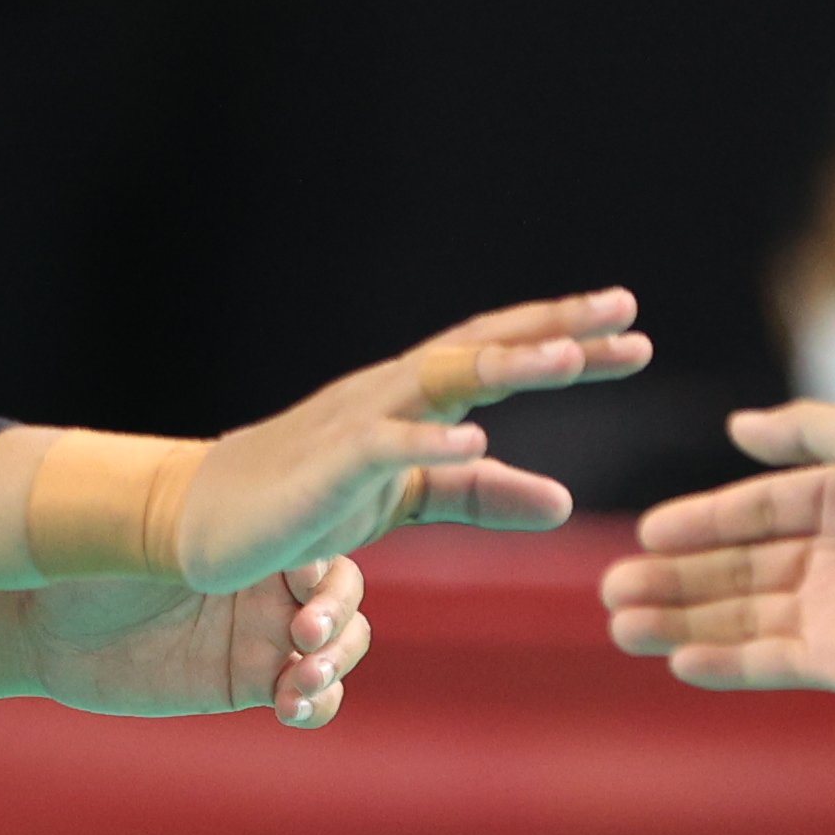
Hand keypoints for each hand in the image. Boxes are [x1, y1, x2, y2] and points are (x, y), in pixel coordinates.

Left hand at [0, 555, 370, 729]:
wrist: (45, 626)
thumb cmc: (86, 563)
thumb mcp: (134, 538)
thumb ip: (179, 529)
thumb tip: (209, 505)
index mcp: (249, 532)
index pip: (318, 536)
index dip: (322, 558)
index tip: (297, 572)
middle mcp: (266, 579)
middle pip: (344, 593)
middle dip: (338, 615)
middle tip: (303, 634)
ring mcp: (263, 634)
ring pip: (342, 645)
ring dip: (336, 662)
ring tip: (299, 681)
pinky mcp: (247, 683)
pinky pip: (312, 696)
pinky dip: (319, 704)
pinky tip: (290, 708)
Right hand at [174, 290, 649, 592]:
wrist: (198, 522)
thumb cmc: (303, 502)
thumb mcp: (407, 501)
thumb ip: (482, 494)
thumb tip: (564, 503)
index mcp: (414, 397)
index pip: (500, 352)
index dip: (565, 338)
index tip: (635, 334)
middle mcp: (391, 392)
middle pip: (482, 345)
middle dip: (554, 327)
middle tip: (625, 311)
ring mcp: (355, 423)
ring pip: (440, 378)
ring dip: (508, 363)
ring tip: (572, 356)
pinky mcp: (324, 468)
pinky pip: (383, 447)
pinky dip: (429, 441)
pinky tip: (476, 438)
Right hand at [594, 398, 834, 702]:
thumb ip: (805, 430)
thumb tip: (737, 429)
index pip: (754, 512)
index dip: (700, 523)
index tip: (646, 533)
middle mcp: (831, 559)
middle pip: (736, 570)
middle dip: (673, 578)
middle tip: (613, 590)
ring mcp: (834, 613)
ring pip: (740, 618)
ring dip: (681, 621)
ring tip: (623, 626)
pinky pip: (769, 661)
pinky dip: (723, 663)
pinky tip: (677, 659)